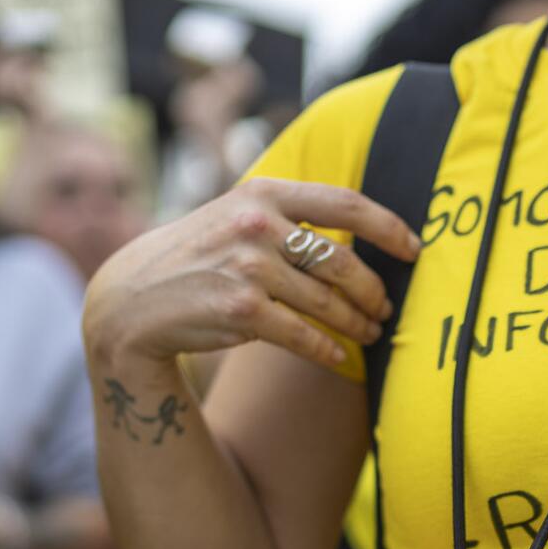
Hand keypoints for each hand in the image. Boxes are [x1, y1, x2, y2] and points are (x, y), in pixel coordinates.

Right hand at [84, 176, 419, 373]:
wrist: (134, 298)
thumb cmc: (199, 257)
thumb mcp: (237, 216)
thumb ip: (289, 217)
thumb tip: (359, 237)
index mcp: (264, 192)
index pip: (345, 203)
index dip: (388, 227)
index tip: (413, 248)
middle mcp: (258, 225)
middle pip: (344, 263)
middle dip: (374, 292)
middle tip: (385, 308)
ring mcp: (249, 268)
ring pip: (329, 303)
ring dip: (358, 324)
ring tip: (370, 333)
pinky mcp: (242, 311)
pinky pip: (305, 335)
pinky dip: (329, 349)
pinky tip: (340, 356)